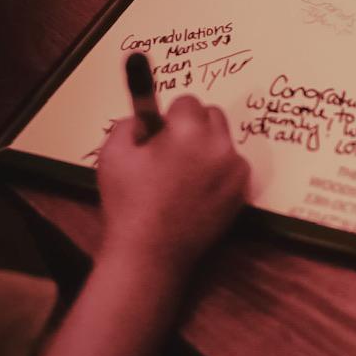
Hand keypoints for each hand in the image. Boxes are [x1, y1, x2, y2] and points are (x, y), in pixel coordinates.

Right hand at [96, 97, 249, 279]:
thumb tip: (147, 116)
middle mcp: (219, 146)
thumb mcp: (113, 153)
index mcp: (189, 132)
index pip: (188, 101)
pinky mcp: (241, 192)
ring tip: (181, 176)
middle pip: (212, 116)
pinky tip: (195, 192)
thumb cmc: (128, 204)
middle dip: (193, 127)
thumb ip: (131, 123)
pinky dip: (217, 172)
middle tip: (171, 152)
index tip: (160, 134)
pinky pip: (231, 168)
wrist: (150, 253)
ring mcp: (234, 171)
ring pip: (223, 142)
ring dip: (207, 149)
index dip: (170, 118)